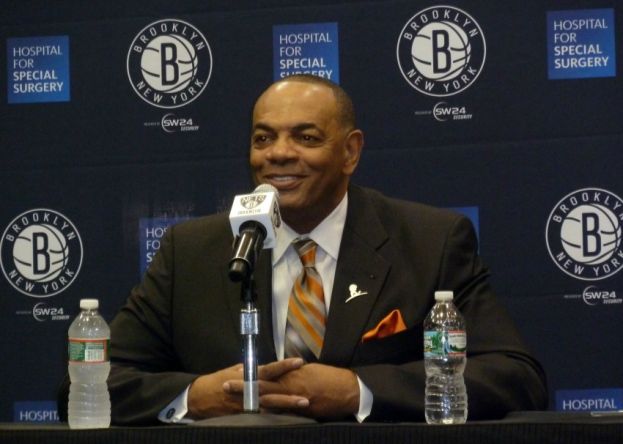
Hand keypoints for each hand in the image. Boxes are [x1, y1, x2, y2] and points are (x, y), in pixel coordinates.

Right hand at [188, 358, 305, 418]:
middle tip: (306, 396)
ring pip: (269, 407)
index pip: (269, 370)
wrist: (200, 397)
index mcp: (247, 375)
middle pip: (272, 392)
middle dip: (289, 395)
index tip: (299, 362)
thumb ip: (251, 369)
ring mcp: (246, 405)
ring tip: (302, 407)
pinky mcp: (242, 416)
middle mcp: (249, 391)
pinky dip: (274, 417)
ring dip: (285, 408)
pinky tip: (287, 419)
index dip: (284, 366)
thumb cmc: (218, 381)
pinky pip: (261, 417)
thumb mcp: (234, 369)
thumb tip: (264, 366)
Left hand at [225, 362, 359, 418]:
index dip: (250, 372)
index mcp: (291, 372)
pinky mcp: (301, 409)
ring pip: (267, 398)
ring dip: (249, 398)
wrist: (348, 389)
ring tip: (234, 399)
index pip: (266, 372)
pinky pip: (282, 410)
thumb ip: (293, 373)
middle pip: (261, 384)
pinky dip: (268, 412)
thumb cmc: (330, 378)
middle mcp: (290, 383)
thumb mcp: (309, 371)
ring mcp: (294, 397)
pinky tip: (255, 415)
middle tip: (225, 384)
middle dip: (243, 385)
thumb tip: (283, 373)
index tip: (236, 371)